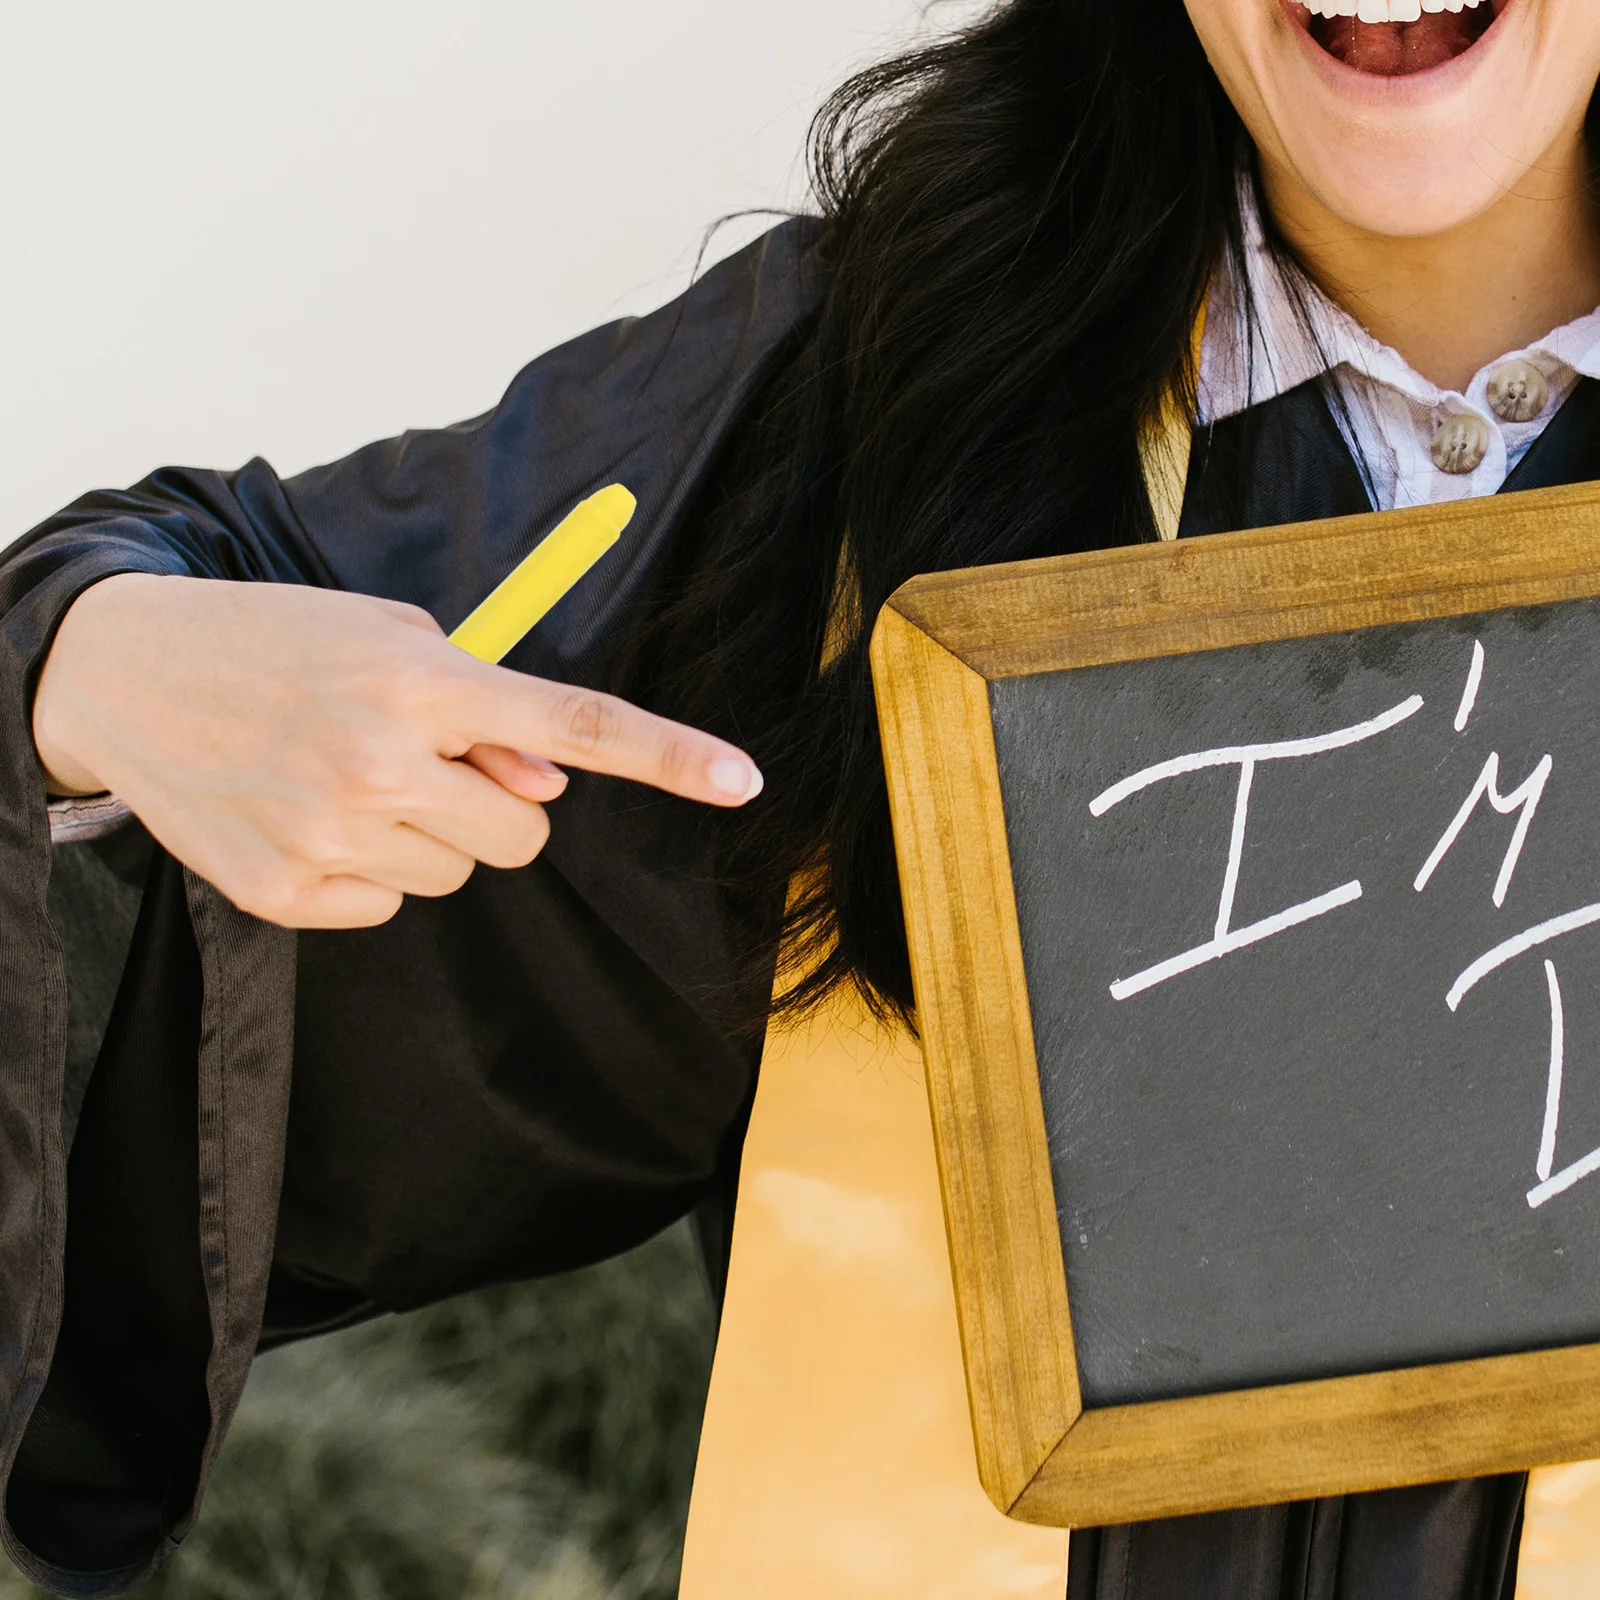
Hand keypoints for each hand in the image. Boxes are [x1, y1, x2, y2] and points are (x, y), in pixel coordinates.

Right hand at [33, 574, 763, 928]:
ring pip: (458, 875)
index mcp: (418, 682)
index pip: (573, 723)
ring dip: (428, 834)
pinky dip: (368, 869)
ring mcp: (328, 836)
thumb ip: (486, 711)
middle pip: (523, 837)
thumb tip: (550, 786)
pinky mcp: (284, 894)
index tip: (742, 780)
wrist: (123, 675)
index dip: (667, 753)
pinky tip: (308, 816)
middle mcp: (379, 763)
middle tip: (422, 760)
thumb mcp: (388, 637)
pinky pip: (389, 906)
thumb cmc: (278, 643)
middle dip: (496, 807)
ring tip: (346, 778)